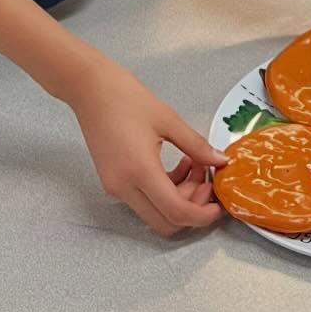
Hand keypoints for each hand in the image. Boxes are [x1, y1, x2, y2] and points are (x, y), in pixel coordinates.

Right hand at [66, 56, 225, 237]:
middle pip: (165, 222)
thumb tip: (220, 161)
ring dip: (179, 197)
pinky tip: (177, 164)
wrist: (90, 89)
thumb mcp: (168, 119)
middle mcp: (124, 187)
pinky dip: (164, 190)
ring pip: (155, 212)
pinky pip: (144, 199)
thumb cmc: (127, 98)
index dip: (201, 215)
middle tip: (207, 180)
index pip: (175, 211)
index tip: (218, 205)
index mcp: (140, 170)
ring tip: (194, 165)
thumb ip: (196, 145)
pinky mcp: (113, 182)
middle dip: (192, 207)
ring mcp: (116, 188)